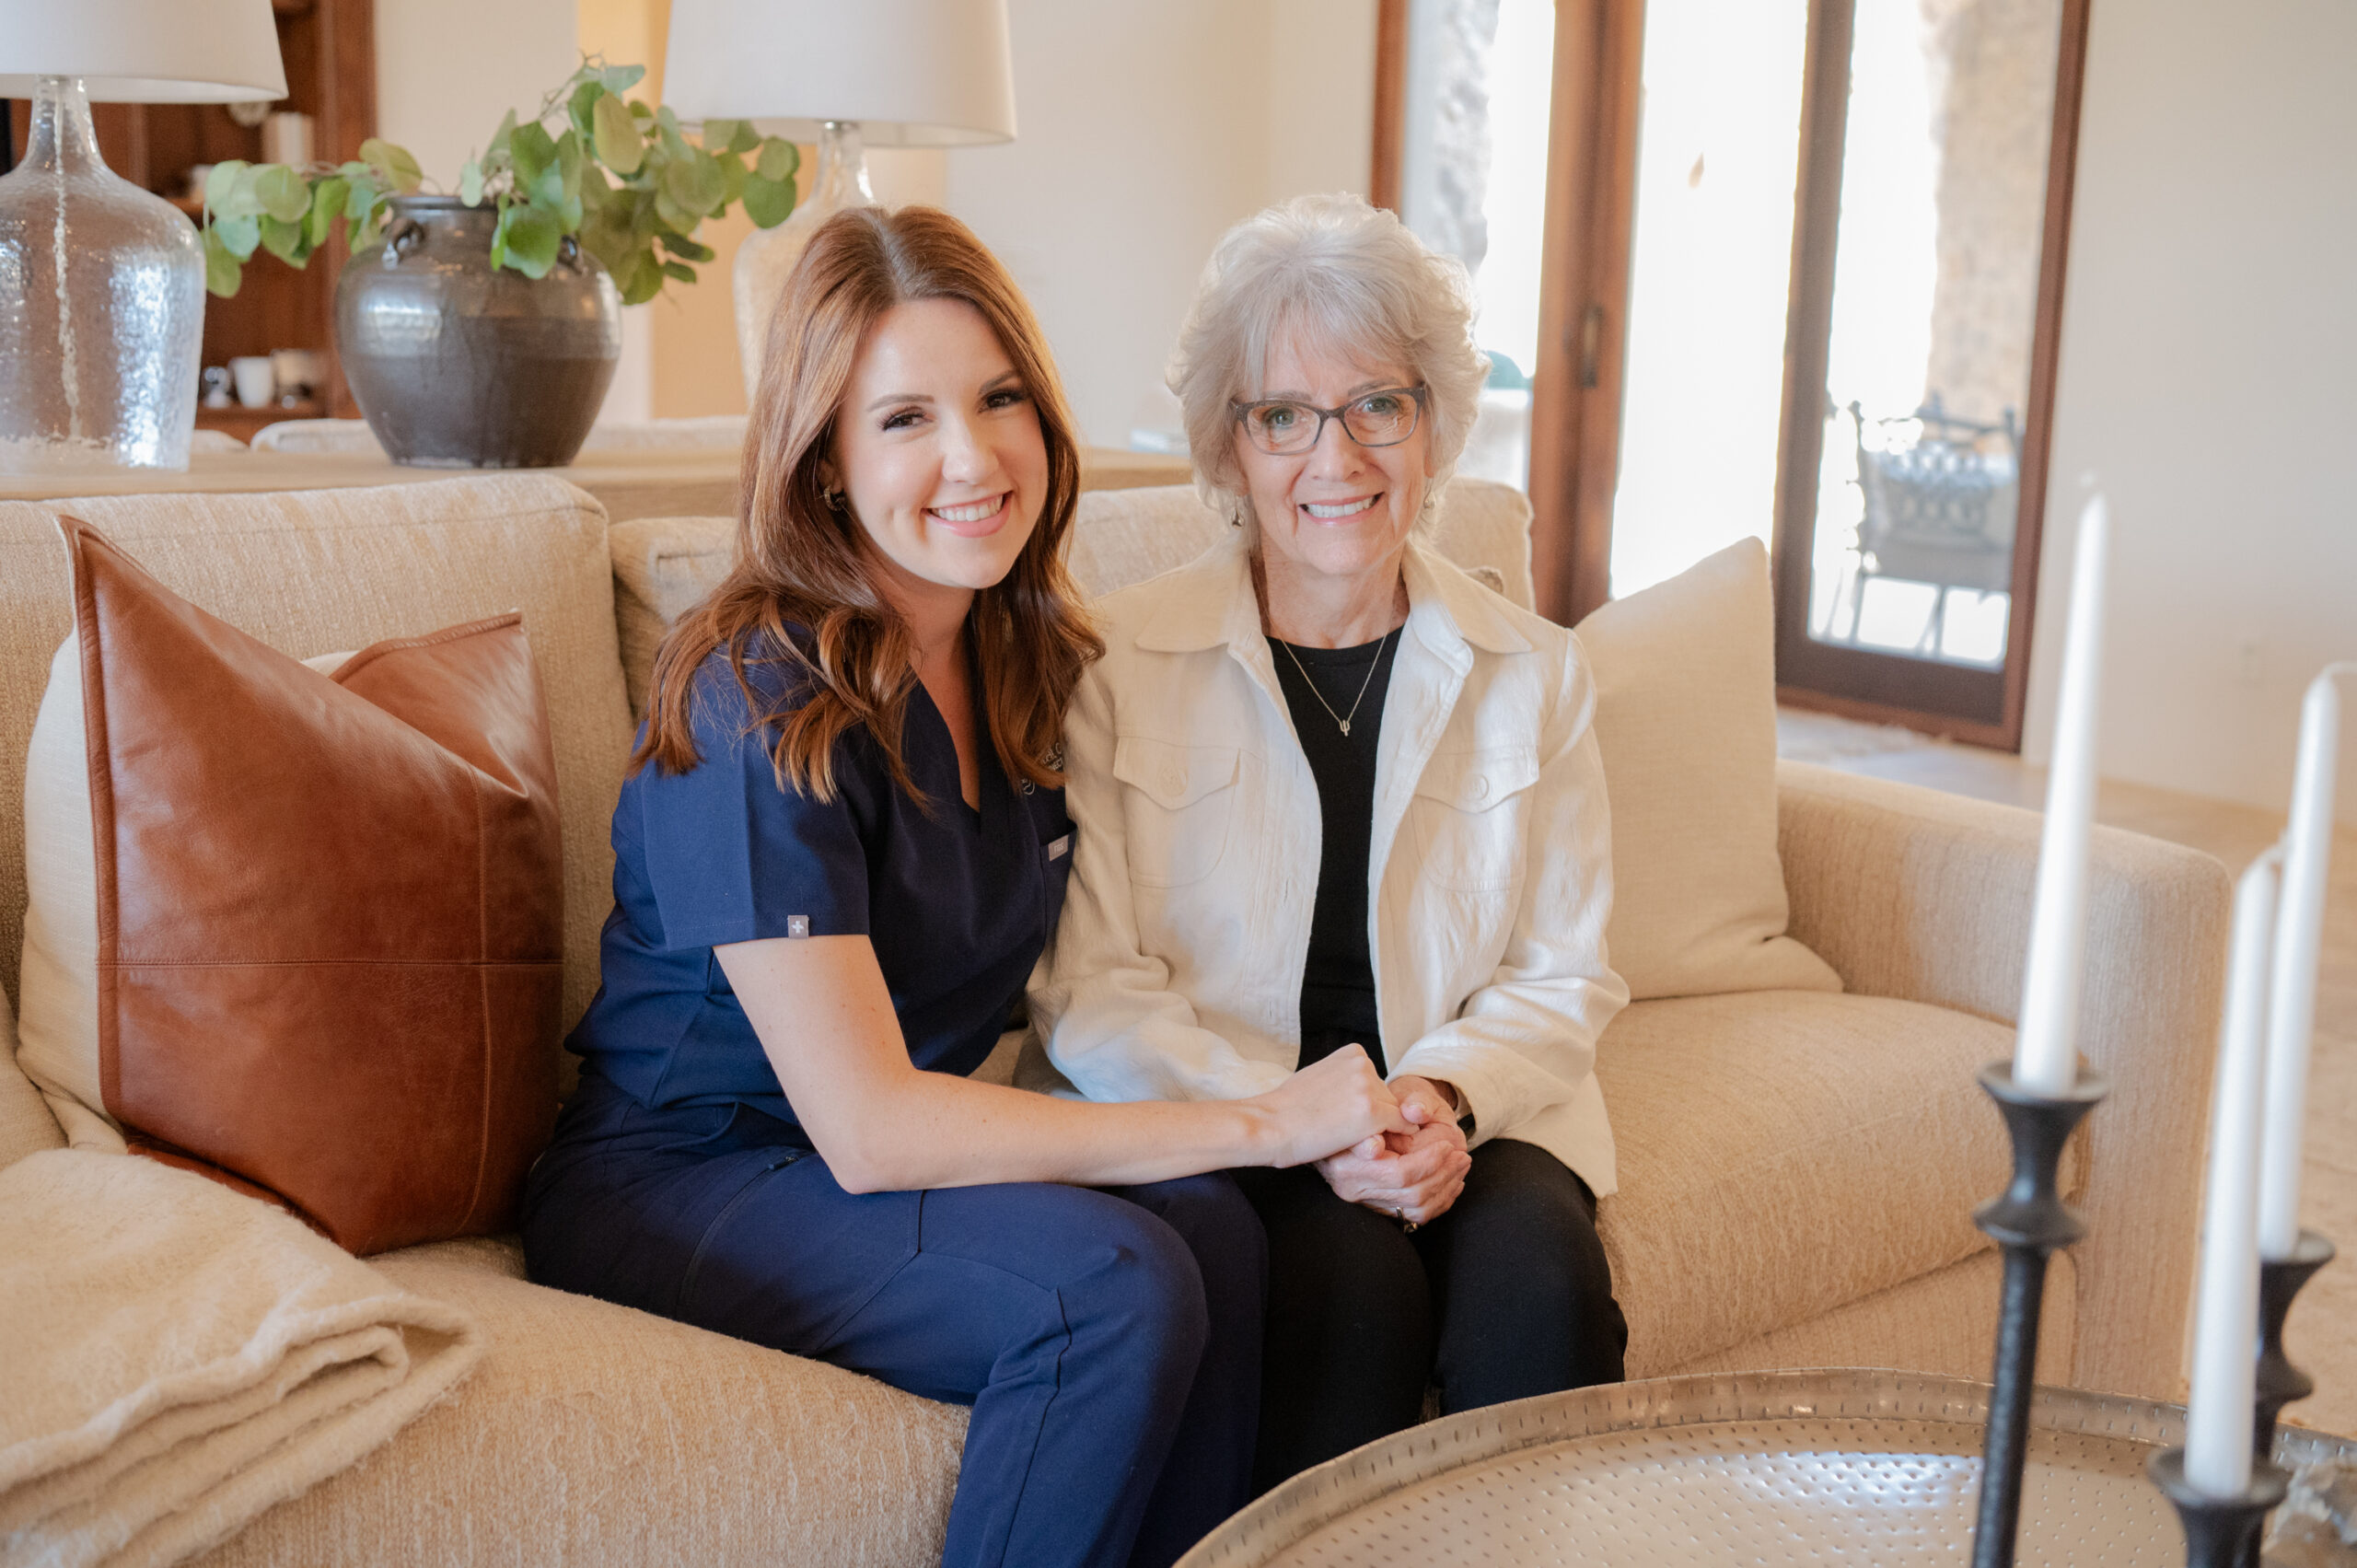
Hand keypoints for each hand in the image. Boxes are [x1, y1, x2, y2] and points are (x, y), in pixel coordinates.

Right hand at [1253, 1045, 1410, 1168]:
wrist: (1269, 1125)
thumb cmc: (1287, 1108)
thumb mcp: (1319, 1077)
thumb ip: (1344, 1079)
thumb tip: (1365, 1094)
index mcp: (1352, 1052)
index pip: (1376, 1082)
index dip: (1362, 1102)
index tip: (1338, 1112)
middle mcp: (1364, 1064)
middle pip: (1387, 1096)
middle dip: (1373, 1114)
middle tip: (1342, 1128)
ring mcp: (1369, 1088)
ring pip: (1395, 1113)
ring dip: (1379, 1128)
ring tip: (1345, 1135)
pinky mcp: (1374, 1113)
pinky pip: (1403, 1127)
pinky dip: (1393, 1138)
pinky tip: (1368, 1143)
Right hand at [1316, 1073, 1469, 1225]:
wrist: (1354, 1119)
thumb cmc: (1375, 1104)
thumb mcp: (1391, 1095)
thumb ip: (1405, 1103)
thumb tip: (1416, 1112)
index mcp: (1347, 1161)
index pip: (1398, 1172)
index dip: (1428, 1161)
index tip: (1448, 1145)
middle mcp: (1351, 1186)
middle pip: (1411, 1193)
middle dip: (1443, 1174)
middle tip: (1463, 1157)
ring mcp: (1365, 1200)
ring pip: (1416, 1207)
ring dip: (1446, 1188)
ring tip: (1461, 1166)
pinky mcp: (1378, 1207)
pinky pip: (1415, 1214)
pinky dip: (1440, 1200)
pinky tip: (1452, 1183)